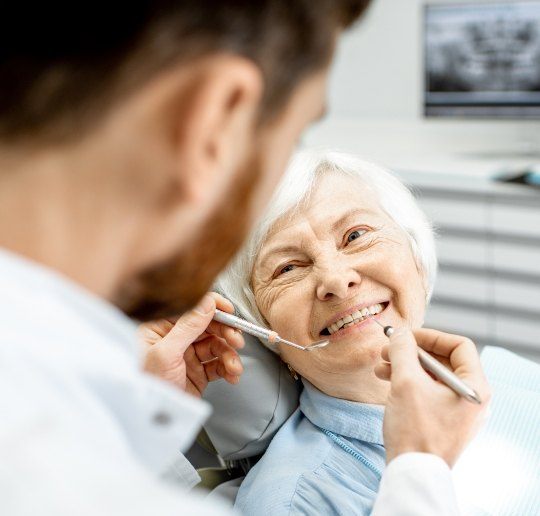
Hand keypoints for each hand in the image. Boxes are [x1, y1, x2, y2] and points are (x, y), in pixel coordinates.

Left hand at [139, 292, 244, 397]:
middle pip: (208, 326)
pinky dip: (228, 368)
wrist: (152, 421)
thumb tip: (207, 302)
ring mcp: (187, 355)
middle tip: (237, 340)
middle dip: (226, 333)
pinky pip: (218, 364)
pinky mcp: (197, 372)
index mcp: (160, 327)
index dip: (213, 307)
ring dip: (229, 355)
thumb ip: (188, 326)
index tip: (229, 311)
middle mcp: (175, 339)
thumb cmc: (147, 387)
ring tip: (234, 366)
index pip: (191, 309)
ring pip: (216, 346)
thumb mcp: (166, 353)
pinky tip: (232, 374)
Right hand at [374, 327, 490, 466]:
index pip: (459, 346)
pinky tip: (386, 380)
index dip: (431, 336)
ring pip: (431, 376)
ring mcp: (458, 411)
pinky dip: (408, 383)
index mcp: (474, 387)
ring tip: (381, 367)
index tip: (406, 336)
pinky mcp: (444, 421)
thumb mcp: (406, 381)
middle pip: (443, 360)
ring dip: (405, 366)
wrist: (412, 472)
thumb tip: (400, 333)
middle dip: (412, 352)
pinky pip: (428, 392)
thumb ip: (403, 350)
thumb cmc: (415, 429)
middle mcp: (471, 398)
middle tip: (387, 350)